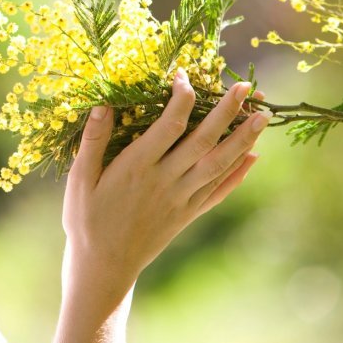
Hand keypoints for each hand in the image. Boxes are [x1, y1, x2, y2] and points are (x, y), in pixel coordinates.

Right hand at [63, 70, 268, 292]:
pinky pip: (219, 192)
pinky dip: (238, 174)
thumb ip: (92, 142)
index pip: (169, 125)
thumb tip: (103, 104)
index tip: (185, 75)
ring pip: (218, 165)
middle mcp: (165, 181)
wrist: (104, 267)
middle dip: (227, 112)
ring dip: (243, 140)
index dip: (181, 97)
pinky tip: (254, 157)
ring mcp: (180, 199)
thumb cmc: (86, 220)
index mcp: (137, 167)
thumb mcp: (79, 180)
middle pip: (203, 141)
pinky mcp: (188, 214)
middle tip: (246, 86)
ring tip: (263, 117)